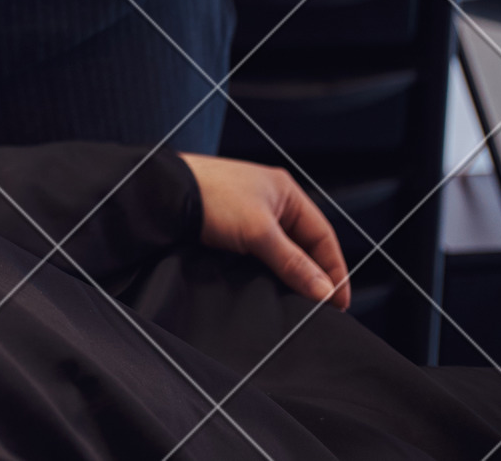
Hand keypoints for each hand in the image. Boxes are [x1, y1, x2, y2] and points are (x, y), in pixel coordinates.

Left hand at [180, 154, 351, 309]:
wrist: (162, 193)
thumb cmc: (210, 197)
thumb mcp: (258, 232)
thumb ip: (293, 263)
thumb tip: (324, 291)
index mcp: (286, 192)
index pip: (323, 235)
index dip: (334, 269)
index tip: (338, 301)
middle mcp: (271, 200)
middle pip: (303, 245)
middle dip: (312, 275)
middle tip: (319, 307)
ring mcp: (248, 213)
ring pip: (280, 251)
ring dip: (288, 274)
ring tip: (296, 303)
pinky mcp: (228, 227)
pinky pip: (258, 252)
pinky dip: (266, 270)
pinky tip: (267, 287)